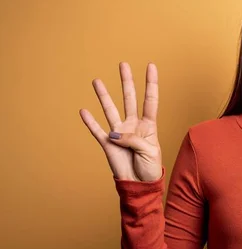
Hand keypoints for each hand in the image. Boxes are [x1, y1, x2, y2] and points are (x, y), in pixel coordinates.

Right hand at [79, 62, 162, 181]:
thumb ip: (134, 140)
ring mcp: (120, 133)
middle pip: (129, 99)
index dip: (151, 83)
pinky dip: (90, 121)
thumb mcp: (149, 152)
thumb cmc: (149, 168)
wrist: (139, 184)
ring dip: (104, 96)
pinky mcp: (108, 144)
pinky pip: (97, 130)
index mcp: (149, 126)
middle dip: (127, 82)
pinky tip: (83, 110)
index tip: (150, 66)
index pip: (150, 100)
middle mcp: (133, 125)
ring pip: (111, 110)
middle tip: (123, 64)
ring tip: (97, 81)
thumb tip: (115, 133)